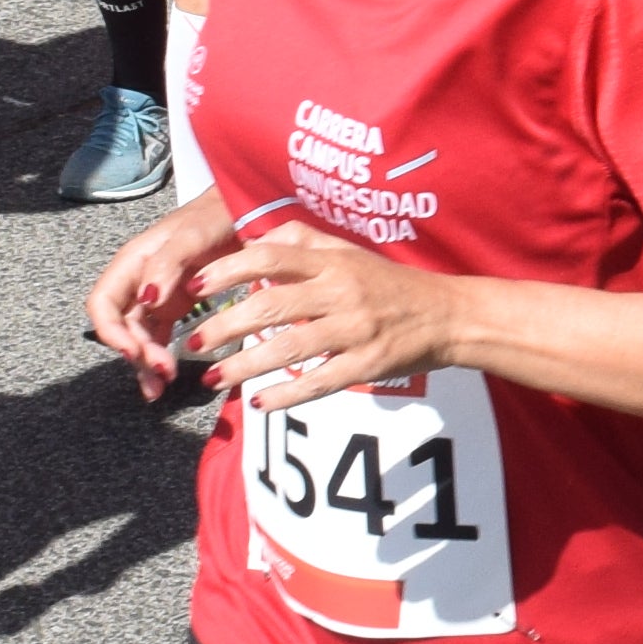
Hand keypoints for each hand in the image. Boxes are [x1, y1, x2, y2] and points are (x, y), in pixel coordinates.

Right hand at [85, 194, 241, 386]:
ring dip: (145, 362)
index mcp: (133, 262)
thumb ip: (167, 263)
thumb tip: (147, 298)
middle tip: (162, 371)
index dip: (111, 331)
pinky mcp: (176, 306)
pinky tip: (165, 376)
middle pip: (121, 326)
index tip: (132, 352)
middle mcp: (139, 281)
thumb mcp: (192, 234)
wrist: (249, 209)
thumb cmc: (217, 214)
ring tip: (161, 386)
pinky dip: (159, 357)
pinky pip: (158, 337)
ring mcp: (157, 296)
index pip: (103, 303)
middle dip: (135, 352)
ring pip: (138, 336)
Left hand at [191, 219, 466, 408]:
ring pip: (288, 348)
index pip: (270, 257)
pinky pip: (319, 382)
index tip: (195, 287)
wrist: (448, 314)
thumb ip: (304, 243)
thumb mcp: (350, 252)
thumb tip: (257, 240)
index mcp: (333, 261)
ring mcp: (355, 330)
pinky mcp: (367, 364)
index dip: (227, 270)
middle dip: (224, 325)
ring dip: (244, 366)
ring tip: (211, 379)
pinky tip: (258, 403)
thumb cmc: (391, 284)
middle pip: (271, 306)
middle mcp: (341, 292)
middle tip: (193, 341)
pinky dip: (285, 394)